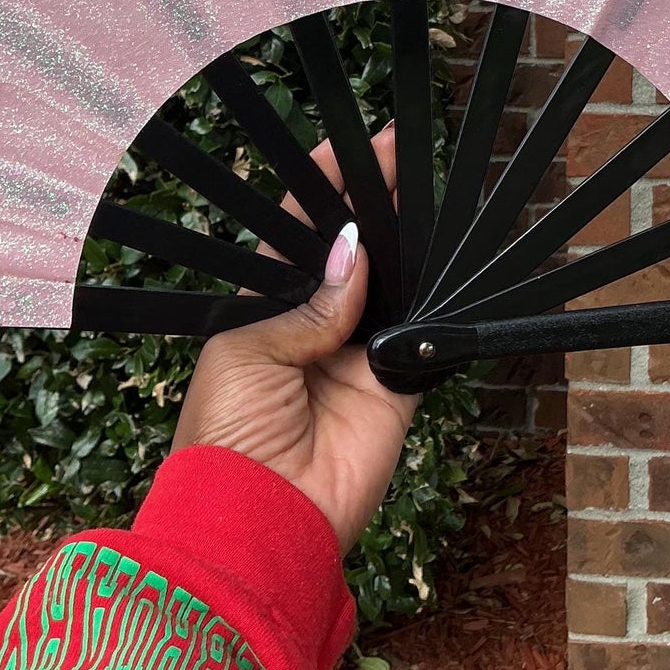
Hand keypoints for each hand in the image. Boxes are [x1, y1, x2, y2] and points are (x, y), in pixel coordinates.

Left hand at [171, 130, 417, 552]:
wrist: (257, 520)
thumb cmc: (225, 435)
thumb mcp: (248, 351)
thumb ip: (308, 304)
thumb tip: (356, 253)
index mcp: (262, 313)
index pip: (299, 238)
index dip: (325, 194)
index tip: (353, 149)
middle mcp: (312, 330)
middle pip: (354, 259)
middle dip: (376, 213)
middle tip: (403, 162)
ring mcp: (355, 359)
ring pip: (392, 292)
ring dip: (409, 254)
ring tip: (427, 199)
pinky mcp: (393, 391)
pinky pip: (421, 343)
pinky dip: (432, 315)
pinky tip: (444, 270)